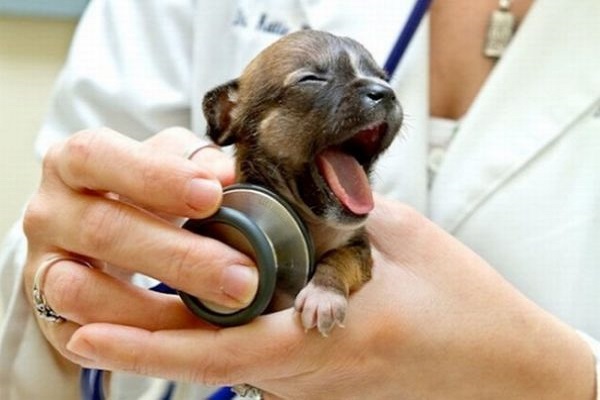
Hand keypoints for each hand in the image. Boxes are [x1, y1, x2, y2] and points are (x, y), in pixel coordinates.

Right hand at [22, 127, 258, 364]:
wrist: (102, 235)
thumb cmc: (144, 193)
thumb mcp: (169, 165)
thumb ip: (195, 161)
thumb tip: (224, 174)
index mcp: (74, 163)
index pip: (97, 156)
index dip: (155, 177)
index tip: (213, 196)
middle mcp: (49, 212)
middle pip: (101, 230)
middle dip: (179, 257)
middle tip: (241, 276)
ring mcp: (42, 268)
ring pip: (82, 292)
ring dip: (154, 310)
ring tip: (217, 314)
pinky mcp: (50, 317)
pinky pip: (83, 338)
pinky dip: (134, 343)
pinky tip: (182, 342)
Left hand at [64, 196, 595, 398]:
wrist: (497, 365)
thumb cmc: (461, 304)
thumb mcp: (404, 238)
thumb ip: (341, 207)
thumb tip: (294, 177)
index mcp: (332, 336)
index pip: (226, 350)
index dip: (153, 345)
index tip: (92, 328)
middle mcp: (309, 369)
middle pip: (206, 362)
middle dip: (134, 338)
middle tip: (72, 307)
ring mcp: (309, 378)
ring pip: (220, 361)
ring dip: (160, 336)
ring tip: (99, 307)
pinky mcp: (314, 374)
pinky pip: (247, 357)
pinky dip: (201, 336)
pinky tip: (175, 311)